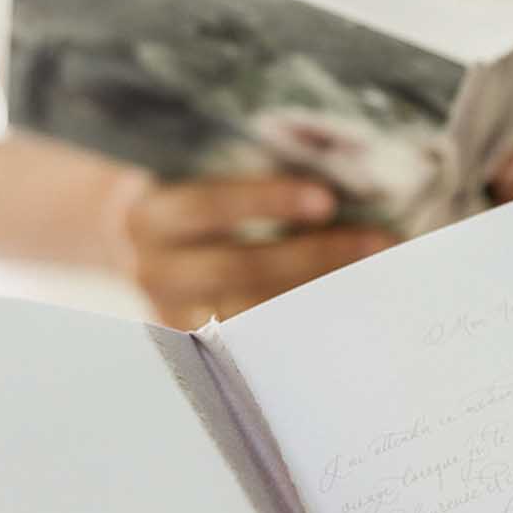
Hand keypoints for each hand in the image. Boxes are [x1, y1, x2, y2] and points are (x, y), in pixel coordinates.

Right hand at [104, 170, 393, 327]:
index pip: (208, 206)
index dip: (265, 201)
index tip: (326, 199)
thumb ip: (239, 169)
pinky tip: (352, 315)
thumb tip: (336, 163)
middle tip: (379, 243)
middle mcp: (157, 271)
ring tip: (380, 283)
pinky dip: (305, 329)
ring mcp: (176, 316)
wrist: (133, 244)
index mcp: (153, 217)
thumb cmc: (183, 193)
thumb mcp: (190, 172)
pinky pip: (259, 343)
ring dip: (321, 299)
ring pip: (254, 314)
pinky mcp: (198, 348)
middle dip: (314, 256)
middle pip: (241, 268)